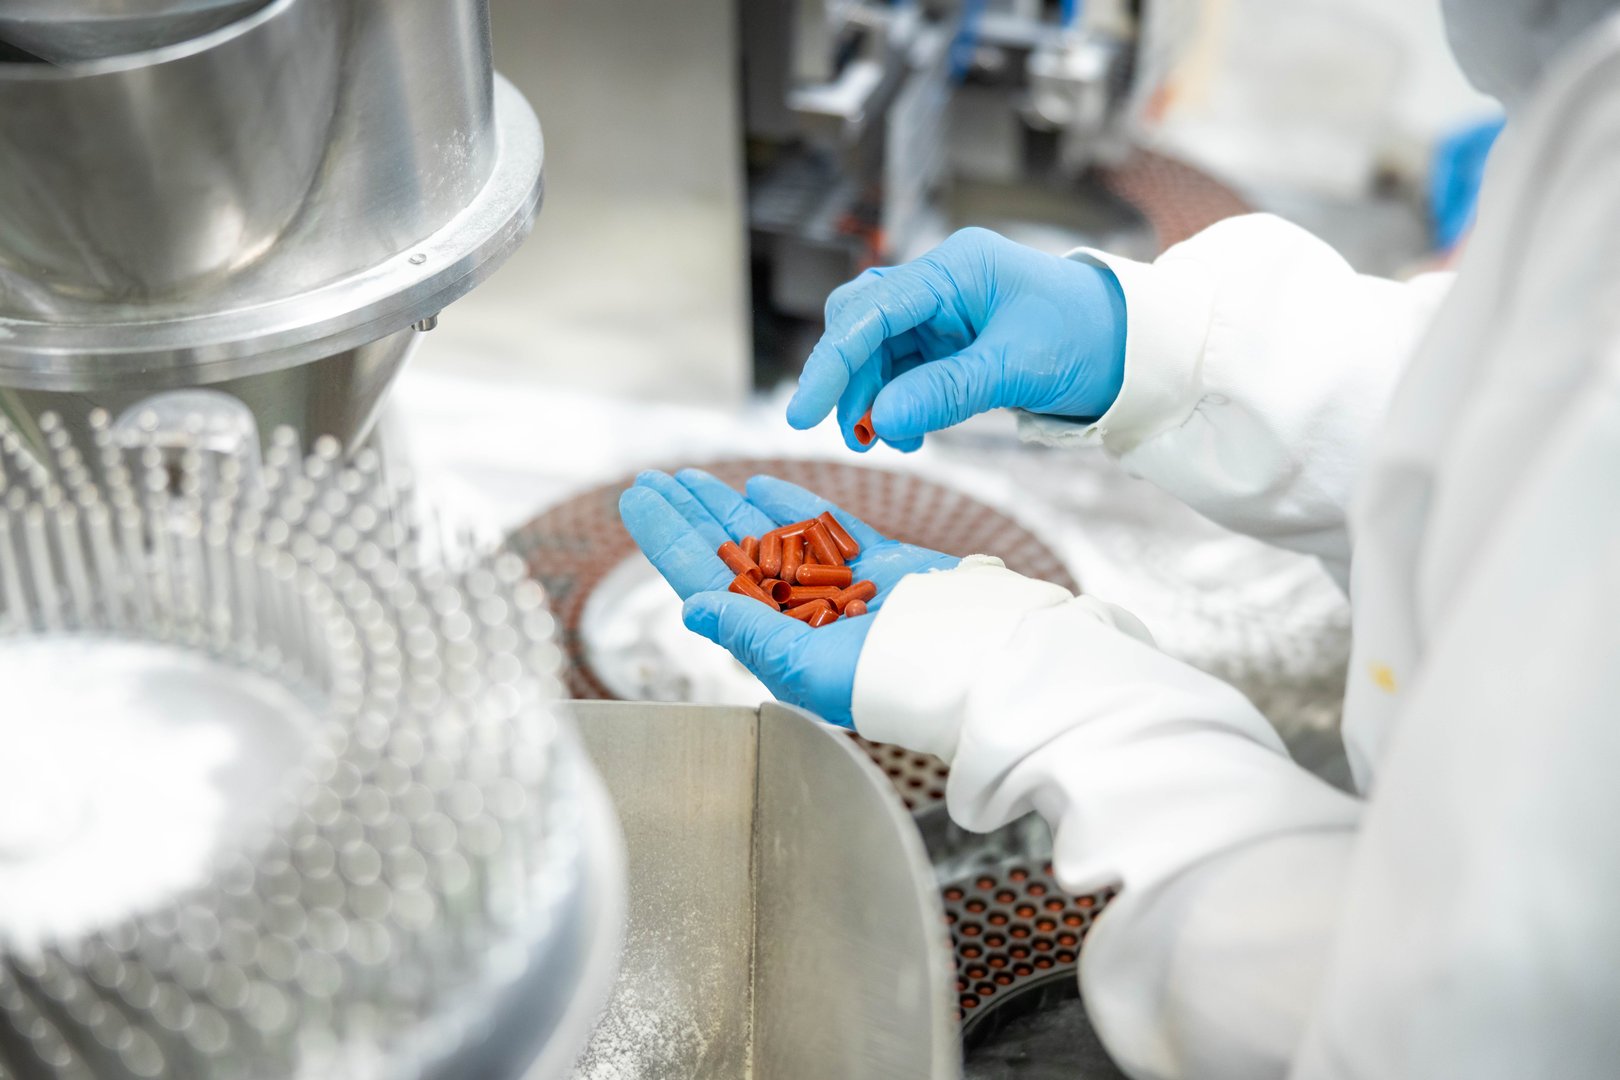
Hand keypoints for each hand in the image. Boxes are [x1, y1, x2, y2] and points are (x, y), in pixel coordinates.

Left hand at [618, 469, 958, 725]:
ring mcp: (835, 588)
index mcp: (772, 642)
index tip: (636, 499)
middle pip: (728, 555)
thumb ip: (746, 631)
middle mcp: (797, 616)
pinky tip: (760, 487)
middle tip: (650, 480)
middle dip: (687, 516)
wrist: (971, 660)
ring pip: (768, 538)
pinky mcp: (877, 565)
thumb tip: (689, 605)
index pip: (704, 581)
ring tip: (690, 477)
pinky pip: (824, 530)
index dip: (667, 538)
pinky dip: (792, 507)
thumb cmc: (885, 681)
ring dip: (728, 505)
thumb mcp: (800, 665)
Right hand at [786, 226, 1127, 450]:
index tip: (805, 412)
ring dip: (871, 399)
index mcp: (955, 269)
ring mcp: (944, 313)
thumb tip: (879, 420)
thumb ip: (946, 391)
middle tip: (854, 434)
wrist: (1136, 350)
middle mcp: (941, 284)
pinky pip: (903, 372)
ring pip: (878, 353)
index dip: (832, 362)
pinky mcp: (951, 343)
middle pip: (862, 324)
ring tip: (884, 442)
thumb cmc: (1089, 339)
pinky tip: (906, 433)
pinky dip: (895, 404)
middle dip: (849, 380)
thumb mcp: (1017, 367)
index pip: (872, 310)